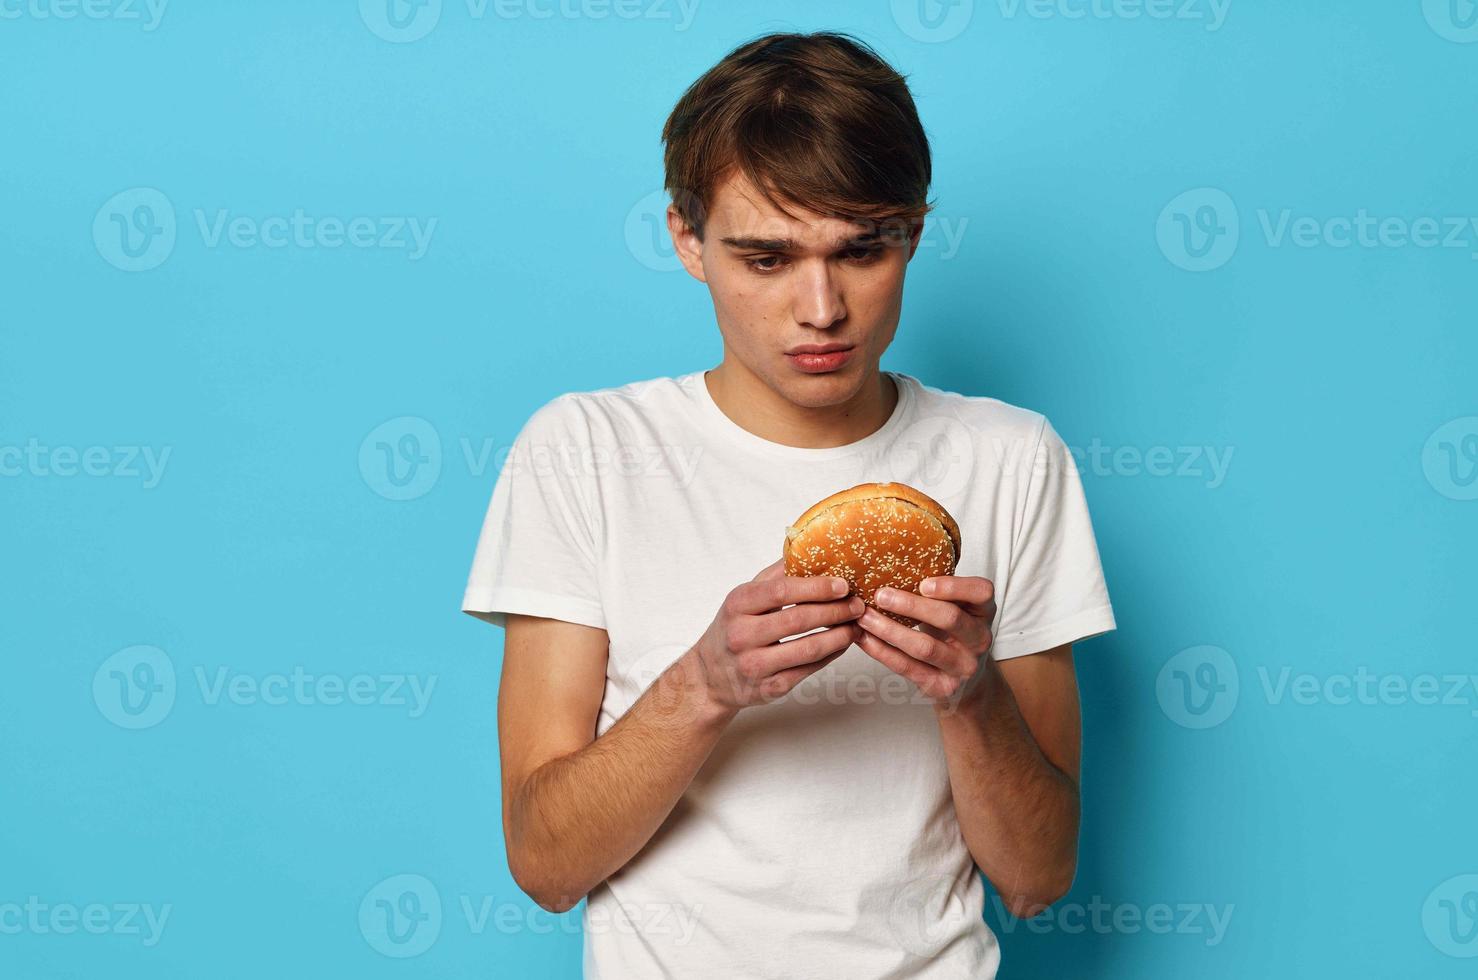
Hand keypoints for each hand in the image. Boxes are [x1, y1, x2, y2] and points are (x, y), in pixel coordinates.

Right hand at [684, 559, 864, 711]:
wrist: (710, 676)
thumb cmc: (734, 628)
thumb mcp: (744, 597)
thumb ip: (774, 575)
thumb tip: (806, 548)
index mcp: (737, 604)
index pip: (781, 591)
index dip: (816, 587)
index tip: (842, 584)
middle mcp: (741, 635)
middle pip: (798, 619)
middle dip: (835, 610)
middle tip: (857, 604)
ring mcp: (754, 665)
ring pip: (808, 649)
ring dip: (839, 636)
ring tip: (855, 625)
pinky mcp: (768, 688)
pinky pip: (808, 670)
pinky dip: (831, 656)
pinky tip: (842, 645)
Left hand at [854, 576, 997, 706]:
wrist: (966, 681)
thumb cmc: (952, 632)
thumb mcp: (957, 608)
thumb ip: (938, 590)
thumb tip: (890, 564)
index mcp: (984, 611)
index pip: (981, 592)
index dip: (953, 586)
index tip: (923, 583)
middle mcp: (980, 639)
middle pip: (949, 618)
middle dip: (911, 605)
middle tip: (880, 595)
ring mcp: (963, 666)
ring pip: (924, 647)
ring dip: (889, 630)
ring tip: (864, 617)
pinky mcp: (942, 686)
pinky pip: (908, 667)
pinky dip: (882, 651)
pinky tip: (864, 638)